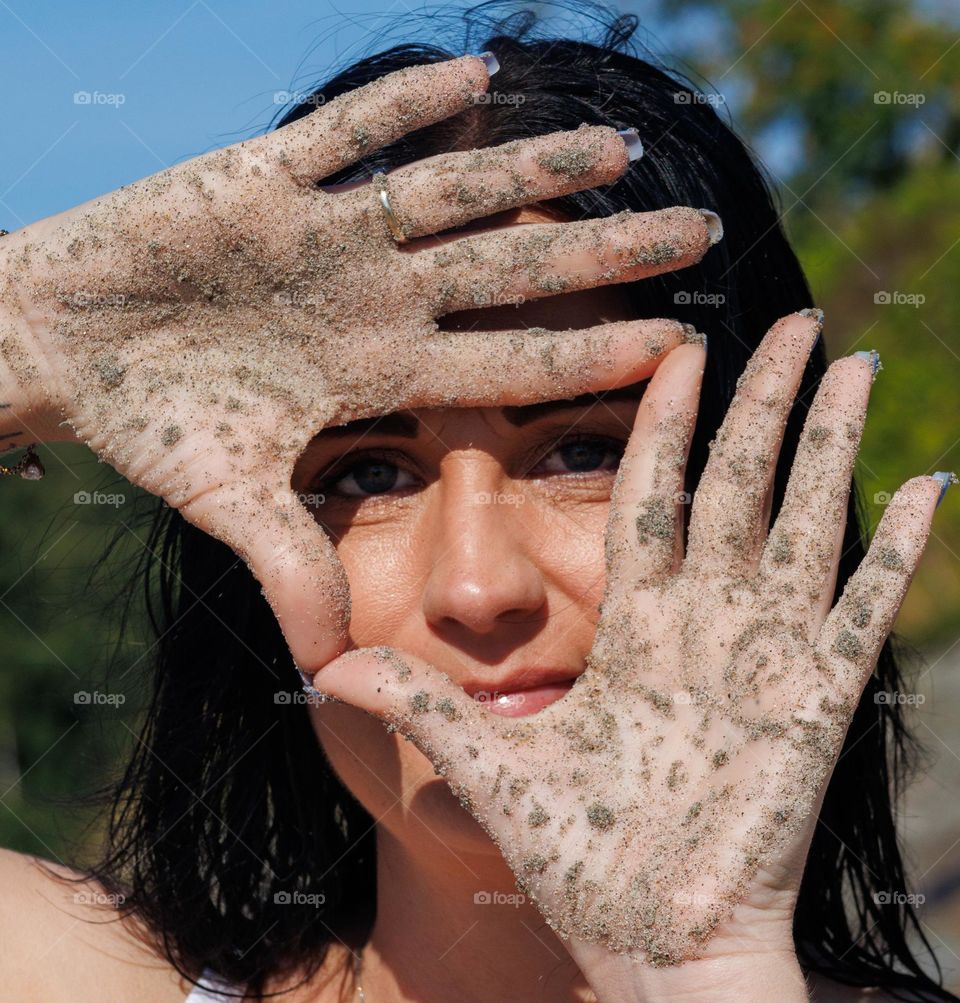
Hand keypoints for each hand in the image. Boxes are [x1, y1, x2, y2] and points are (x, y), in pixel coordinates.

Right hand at [0, 54, 718, 670]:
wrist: (65, 344)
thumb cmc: (149, 421)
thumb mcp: (229, 499)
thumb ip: (291, 569)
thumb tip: (334, 671)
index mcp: (378, 368)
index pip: (509, 361)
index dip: (591, 352)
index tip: (681, 344)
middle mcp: (372, 295)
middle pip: (511, 270)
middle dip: (603, 253)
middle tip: (701, 235)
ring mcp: (327, 232)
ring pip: (449, 192)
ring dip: (532, 169)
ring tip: (618, 148)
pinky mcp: (263, 175)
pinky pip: (348, 133)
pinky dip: (404, 106)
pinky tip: (480, 74)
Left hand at [309, 310, 949, 999]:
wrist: (650, 946)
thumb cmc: (579, 860)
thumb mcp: (491, 764)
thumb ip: (417, 707)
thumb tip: (321, 670)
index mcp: (634, 626)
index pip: (651, 493)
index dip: (664, 421)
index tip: (674, 346)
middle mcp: (704, 625)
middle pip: (737, 483)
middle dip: (762, 402)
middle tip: (792, 322)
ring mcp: (765, 658)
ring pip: (805, 523)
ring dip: (830, 445)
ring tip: (855, 367)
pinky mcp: (817, 707)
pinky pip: (864, 613)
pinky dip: (898, 553)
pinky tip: (929, 486)